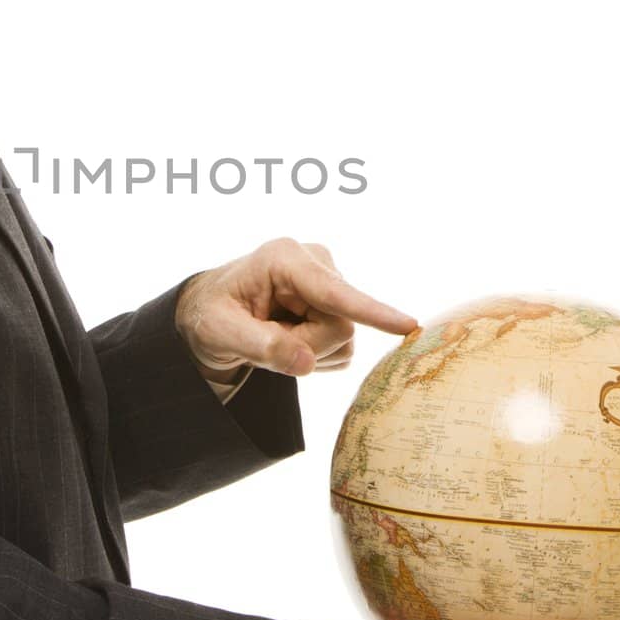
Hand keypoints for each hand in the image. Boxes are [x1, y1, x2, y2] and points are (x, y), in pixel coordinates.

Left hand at [174, 237, 417, 380]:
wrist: (214, 315)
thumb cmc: (211, 317)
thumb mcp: (221, 334)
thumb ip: (261, 347)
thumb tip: (305, 361)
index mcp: (284, 258)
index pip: (334, 292)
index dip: (372, 311)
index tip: (408, 325)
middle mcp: (315, 263)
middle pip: (341, 325)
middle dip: (306, 347)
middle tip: (265, 342)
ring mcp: (329, 282)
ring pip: (344, 339)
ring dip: (309, 351)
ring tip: (274, 337)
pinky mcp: (336, 303)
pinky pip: (343, 346)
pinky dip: (315, 354)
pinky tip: (290, 339)